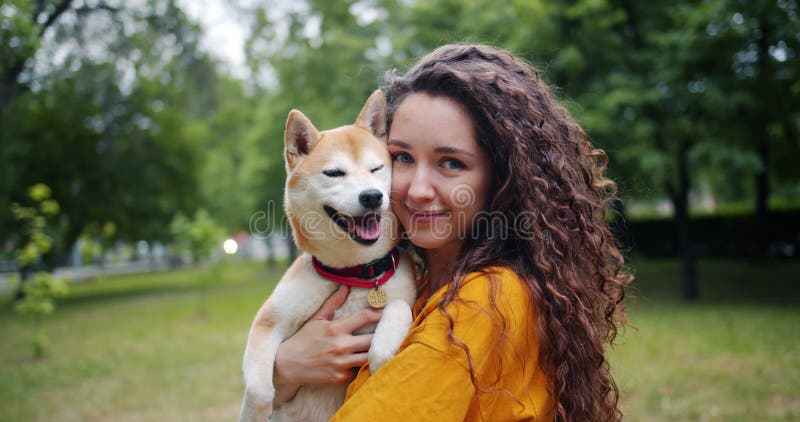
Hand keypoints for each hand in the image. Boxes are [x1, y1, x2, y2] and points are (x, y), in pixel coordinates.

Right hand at [273, 285, 382, 404]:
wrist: (288, 365)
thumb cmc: (303, 339)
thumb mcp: (316, 319)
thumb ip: (333, 303)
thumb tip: (345, 287)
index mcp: (335, 328)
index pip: (364, 317)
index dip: (379, 313)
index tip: (386, 312)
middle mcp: (340, 345)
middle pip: (373, 338)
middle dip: (382, 335)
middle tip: (389, 331)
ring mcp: (341, 363)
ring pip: (369, 356)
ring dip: (374, 351)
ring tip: (380, 346)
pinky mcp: (340, 377)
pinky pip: (358, 371)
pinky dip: (360, 366)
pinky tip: (360, 362)